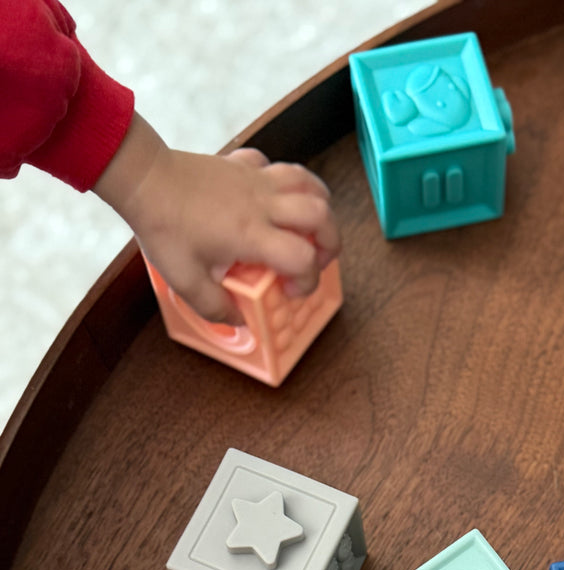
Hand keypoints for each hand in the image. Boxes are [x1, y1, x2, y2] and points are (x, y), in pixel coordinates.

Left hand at [94, 115, 339, 321]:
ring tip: (309, 228)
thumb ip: (215, 308)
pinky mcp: (245, 165)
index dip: (308, 281)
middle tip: (314, 260)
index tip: (290, 291)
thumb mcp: (184, 280)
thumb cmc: (163, 225)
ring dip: (320, 207)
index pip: (303, 258)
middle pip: (322, 215)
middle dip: (330, 242)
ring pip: (310, 183)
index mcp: (251, 235)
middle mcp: (263, 205)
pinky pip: (278, 168)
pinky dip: (287, 184)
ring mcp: (257, 180)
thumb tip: (239, 321)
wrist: (143, 178)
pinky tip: (274, 200)